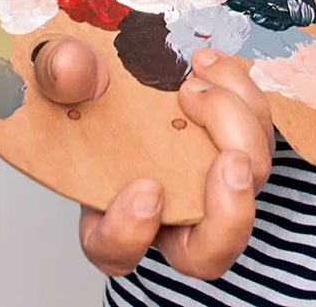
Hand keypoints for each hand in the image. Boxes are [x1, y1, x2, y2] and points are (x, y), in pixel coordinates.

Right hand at [31, 39, 275, 279]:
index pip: (120, 251)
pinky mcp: (235, 144)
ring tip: (199, 83)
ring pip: (249, 181)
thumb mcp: (59, 83)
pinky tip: (207, 63)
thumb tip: (74, 66)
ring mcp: (209, 183)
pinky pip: (256, 130)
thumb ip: (59, 77)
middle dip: (230, 208)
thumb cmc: (86, 96)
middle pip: (211, 246)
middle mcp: (170, 216)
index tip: (145, 191)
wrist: (119, 80)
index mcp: (112, 221)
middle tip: (228, 159)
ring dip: (239, 130)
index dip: (131, 233)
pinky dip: (241, 94)